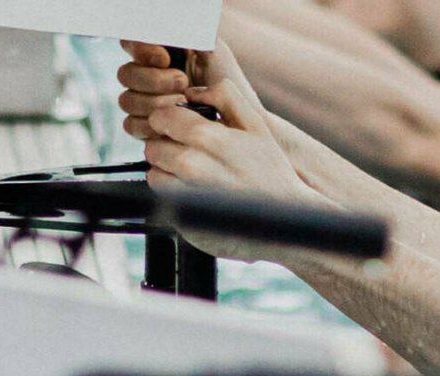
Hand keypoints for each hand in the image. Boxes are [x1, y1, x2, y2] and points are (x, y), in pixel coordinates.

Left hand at [127, 44, 330, 260]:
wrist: (286, 221)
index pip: (161, 117)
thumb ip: (225, 96)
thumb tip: (191, 91)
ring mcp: (185, 196)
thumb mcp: (257, 126)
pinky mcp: (182, 220)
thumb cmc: (271, 172)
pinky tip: (198, 194)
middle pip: (154, 145)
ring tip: (196, 176)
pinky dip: (174, 194)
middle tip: (194, 155)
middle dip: (169, 146)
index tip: (183, 129)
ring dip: (168, 171)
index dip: (171, 120)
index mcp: (206, 137)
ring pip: (154, 172)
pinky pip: (163, 198)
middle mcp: (191, 166)